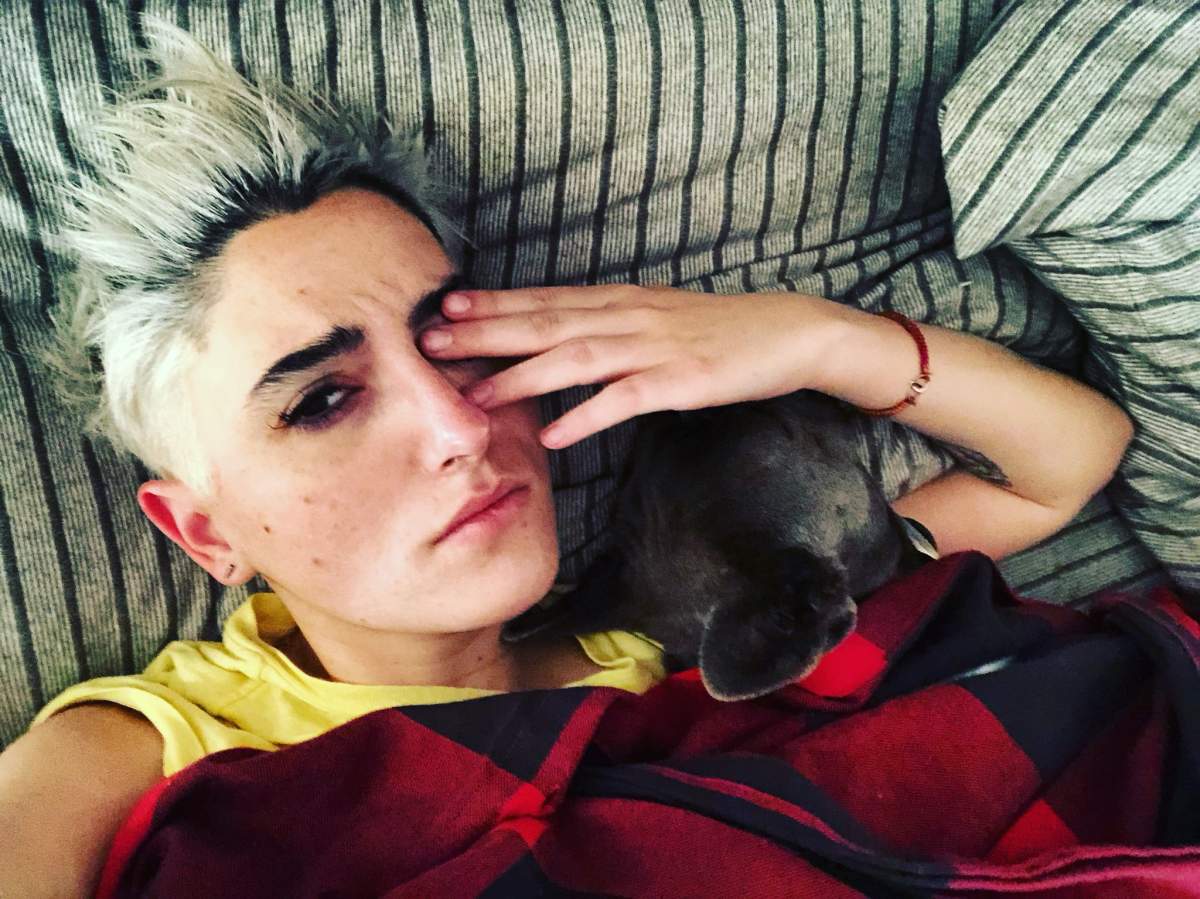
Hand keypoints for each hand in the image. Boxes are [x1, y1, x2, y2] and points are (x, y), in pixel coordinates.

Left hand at [419, 284, 843, 448]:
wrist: (788, 332)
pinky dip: (587, 417)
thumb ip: (608, 326)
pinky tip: (554, 437)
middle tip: (431, 343)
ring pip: (575, 357)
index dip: (493, 305)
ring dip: (522, 376)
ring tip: (477, 395)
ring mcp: (653, 347)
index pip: (545, 300)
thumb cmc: (718, 331)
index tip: (443, 309)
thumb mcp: (655, 317)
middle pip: (545, 322)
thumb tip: (559, 339)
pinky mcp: (681, 381)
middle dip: (486, 334)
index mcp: (619, 301)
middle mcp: (627, 317)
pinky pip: (626, 400)